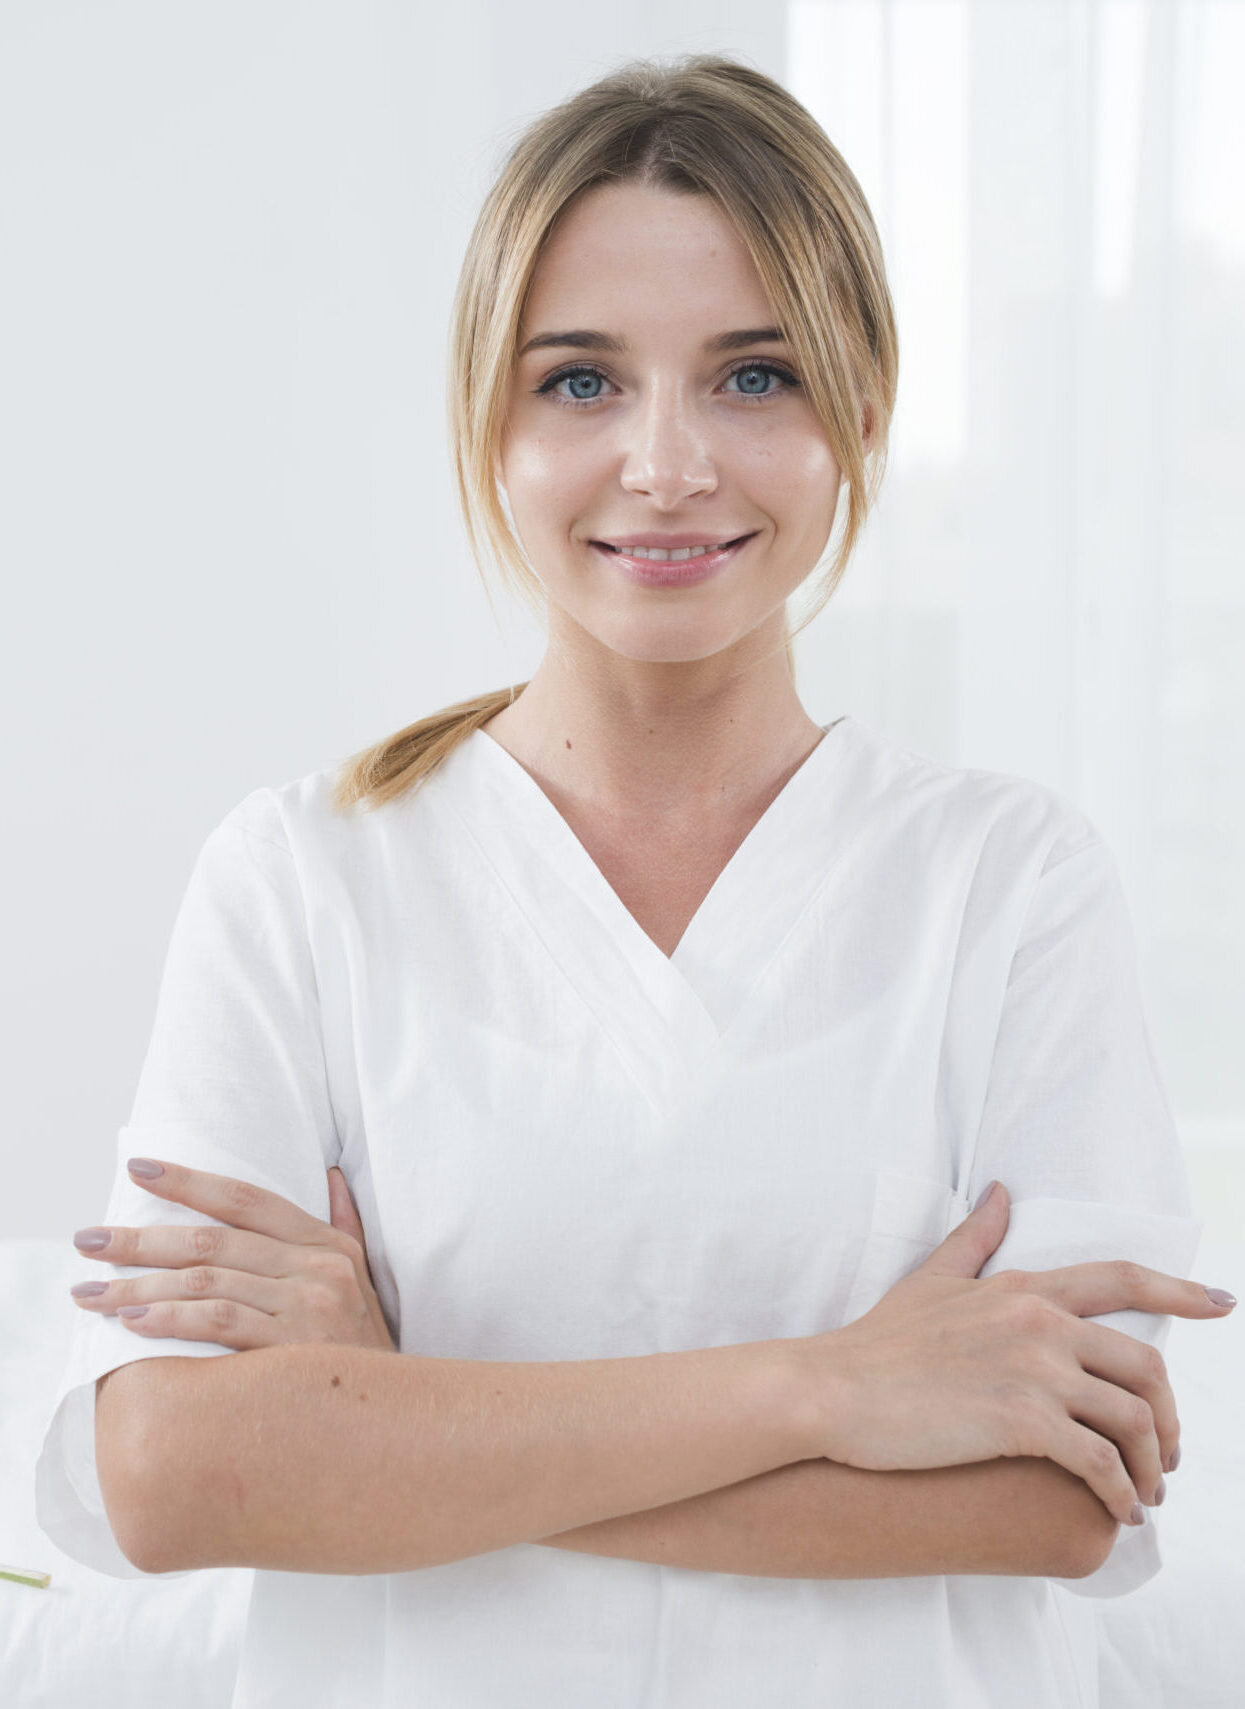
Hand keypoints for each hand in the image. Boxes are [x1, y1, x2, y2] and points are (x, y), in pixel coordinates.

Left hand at [70, 1159, 396, 1352]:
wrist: (400, 1418)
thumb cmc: (366, 1351)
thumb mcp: (365, 1279)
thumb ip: (345, 1225)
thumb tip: (331, 1175)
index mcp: (325, 1244)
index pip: (245, 1199)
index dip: (188, 1181)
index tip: (138, 1169)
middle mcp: (316, 1266)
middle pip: (210, 1240)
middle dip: (140, 1239)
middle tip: (87, 1240)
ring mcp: (306, 1305)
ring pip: (204, 1282)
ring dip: (138, 1286)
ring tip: (91, 1293)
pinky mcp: (292, 1348)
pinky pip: (218, 1323)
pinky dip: (171, 1319)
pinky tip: (132, 1322)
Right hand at [793, 1181, 1234, 1528]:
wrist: (833, 1390)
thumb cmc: (876, 1343)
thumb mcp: (931, 1278)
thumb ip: (975, 1238)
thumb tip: (1003, 1191)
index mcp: (1023, 1288)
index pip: (1120, 1279)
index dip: (1180, 1292)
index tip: (1223, 1304)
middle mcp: (1039, 1323)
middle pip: (1145, 1364)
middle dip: (1172, 1418)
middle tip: (1169, 1454)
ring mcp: (1033, 1372)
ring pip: (1134, 1418)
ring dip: (1155, 1465)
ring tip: (1145, 1494)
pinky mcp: (1021, 1422)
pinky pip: (1100, 1462)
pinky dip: (1122, 1493)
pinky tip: (1119, 1512)